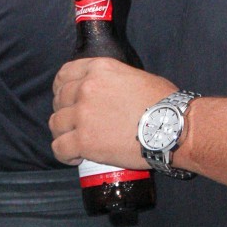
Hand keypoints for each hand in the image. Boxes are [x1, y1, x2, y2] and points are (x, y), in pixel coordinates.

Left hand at [50, 57, 175, 169]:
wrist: (171, 127)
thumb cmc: (162, 102)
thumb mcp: (135, 76)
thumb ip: (113, 79)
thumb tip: (109, 90)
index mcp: (99, 69)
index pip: (65, 74)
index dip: (61, 88)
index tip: (66, 99)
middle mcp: (86, 88)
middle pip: (59, 100)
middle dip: (64, 112)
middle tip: (75, 124)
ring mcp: (83, 114)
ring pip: (55, 124)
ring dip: (63, 133)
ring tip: (75, 141)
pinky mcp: (84, 141)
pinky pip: (59, 148)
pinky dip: (65, 154)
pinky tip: (75, 157)